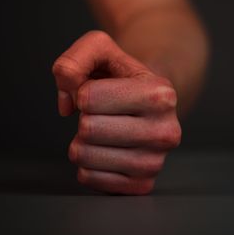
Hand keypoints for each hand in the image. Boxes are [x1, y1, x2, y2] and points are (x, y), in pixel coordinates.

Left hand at [52, 30, 180, 194]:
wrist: (151, 102)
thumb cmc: (123, 76)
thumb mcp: (101, 49)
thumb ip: (75, 59)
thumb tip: (67, 101)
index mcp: (161, 95)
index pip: (88, 98)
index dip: (84, 91)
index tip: (103, 90)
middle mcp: (166, 131)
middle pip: (87, 128)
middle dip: (86, 116)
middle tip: (105, 112)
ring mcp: (156, 162)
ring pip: (84, 156)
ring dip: (83, 140)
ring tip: (105, 129)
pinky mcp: (142, 185)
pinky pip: (87, 177)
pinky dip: (87, 161)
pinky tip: (107, 149)